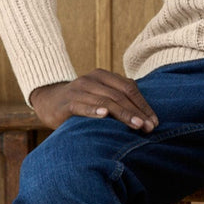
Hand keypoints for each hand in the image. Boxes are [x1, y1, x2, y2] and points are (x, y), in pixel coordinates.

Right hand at [30, 69, 158, 130]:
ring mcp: (79, 89)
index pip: (129, 88)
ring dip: (123, 114)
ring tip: (136, 126)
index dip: (143, 105)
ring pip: (105, 101)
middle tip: (149, 127)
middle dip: (137, 112)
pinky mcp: (67, 102)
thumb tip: (147, 117)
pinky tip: (104, 116)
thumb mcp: (101, 96)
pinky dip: (94, 110)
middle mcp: (92, 79)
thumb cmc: (82, 102)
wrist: (48, 102)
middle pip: (120, 95)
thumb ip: (119, 99)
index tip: (154, 122)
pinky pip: (82, 106)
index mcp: (104, 76)